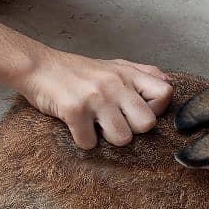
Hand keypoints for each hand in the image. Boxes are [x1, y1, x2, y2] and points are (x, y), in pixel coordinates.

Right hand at [20, 50, 172, 148]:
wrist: (38, 67)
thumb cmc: (78, 71)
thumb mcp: (114, 65)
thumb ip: (142, 73)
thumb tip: (170, 82)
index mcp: (128, 74)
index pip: (165, 94)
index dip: (156, 109)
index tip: (137, 111)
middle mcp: (116, 84)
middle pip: (147, 124)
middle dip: (132, 130)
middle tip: (115, 124)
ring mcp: (96, 97)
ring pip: (122, 138)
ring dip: (108, 139)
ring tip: (97, 127)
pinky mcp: (74, 111)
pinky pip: (90, 143)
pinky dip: (83, 141)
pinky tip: (77, 128)